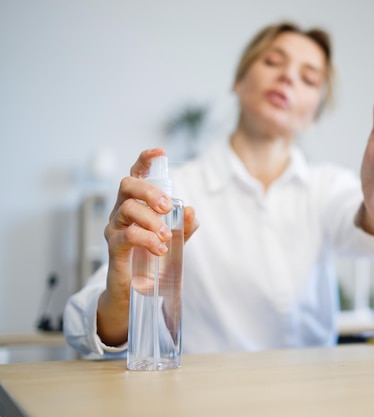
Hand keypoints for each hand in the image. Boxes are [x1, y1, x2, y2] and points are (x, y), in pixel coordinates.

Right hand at [97, 148, 198, 345]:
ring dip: (151, 219)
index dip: (145, 160)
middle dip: (150, 191)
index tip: (159, 152)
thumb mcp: (176, 239)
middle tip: (167, 207)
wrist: (137, 289)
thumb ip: (185, 225)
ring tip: (166, 236)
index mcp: (137, 203)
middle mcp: (122, 211)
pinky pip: (126, 236)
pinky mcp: (114, 248)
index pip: (136, 174)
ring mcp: (116, 228)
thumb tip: (190, 210)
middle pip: (127, 185)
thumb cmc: (153, 257)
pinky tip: (160, 247)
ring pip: (127, 208)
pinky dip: (146, 239)